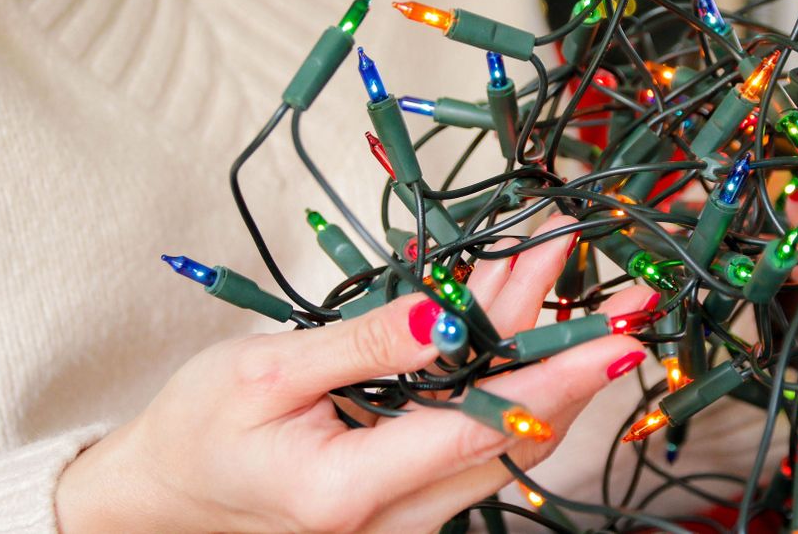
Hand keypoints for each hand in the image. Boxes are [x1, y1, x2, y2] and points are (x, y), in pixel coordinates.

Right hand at [55, 214, 651, 532]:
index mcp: (350, 490)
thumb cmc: (202, 426)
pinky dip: (507, 371)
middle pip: (511, 427)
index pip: (482, 427)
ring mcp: (409, 512)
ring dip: (546, 355)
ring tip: (585, 287)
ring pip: (504, 430)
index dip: (558, 378)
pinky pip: (478, 430)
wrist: (168, 492)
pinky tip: (525, 315)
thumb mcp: (266, 371)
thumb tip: (449, 313)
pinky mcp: (414, 491)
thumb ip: (365, 346)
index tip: (618, 338)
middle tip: (628, 295)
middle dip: (570, 352)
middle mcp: (395, 516)